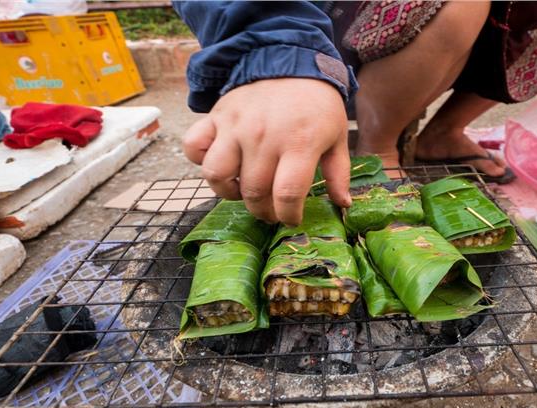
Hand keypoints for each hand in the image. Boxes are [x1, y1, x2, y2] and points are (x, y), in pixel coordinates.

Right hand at [182, 78, 351, 224]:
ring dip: (228, 192)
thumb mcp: (337, 137)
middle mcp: (264, 137)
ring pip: (216, 176)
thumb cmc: (317, 105)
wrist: (291, 61)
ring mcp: (236, 126)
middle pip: (253, 192)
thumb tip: (343, 204)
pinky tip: (221, 162)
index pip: (287, 195)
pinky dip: (199, 160)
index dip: (289, 215)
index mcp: (299, 143)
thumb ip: (339, 173)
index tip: (292, 218)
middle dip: (263, 211)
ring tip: (243, 190)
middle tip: (271, 209)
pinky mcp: (216, 116)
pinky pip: (194, 146)